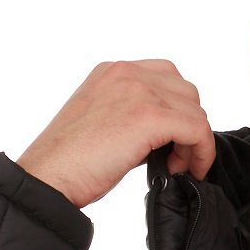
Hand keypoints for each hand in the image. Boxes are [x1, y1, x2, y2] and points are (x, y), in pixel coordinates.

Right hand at [17, 60, 216, 210]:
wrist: (48, 177)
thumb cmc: (68, 162)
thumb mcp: (101, 123)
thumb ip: (130, 116)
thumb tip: (163, 137)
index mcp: (113, 72)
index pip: (165, 77)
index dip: (176, 111)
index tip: (170, 143)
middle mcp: (126, 73)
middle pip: (185, 91)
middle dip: (188, 125)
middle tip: (174, 158)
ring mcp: (138, 90)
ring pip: (195, 109)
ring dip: (194, 141)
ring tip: (175, 166)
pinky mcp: (148, 116)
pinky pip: (197, 128)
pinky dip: (200, 151)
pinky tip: (184, 170)